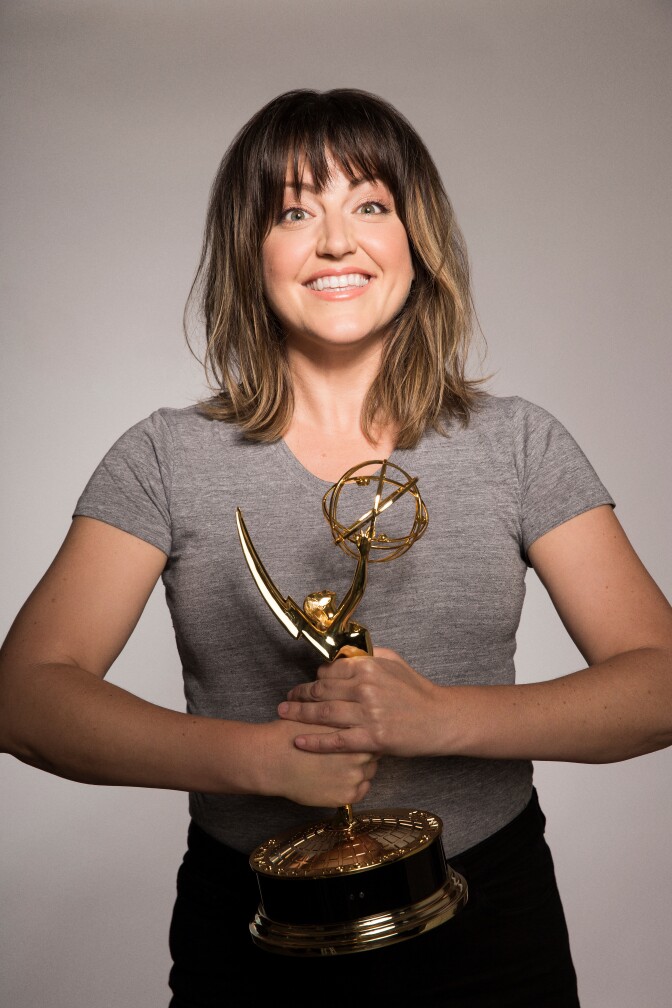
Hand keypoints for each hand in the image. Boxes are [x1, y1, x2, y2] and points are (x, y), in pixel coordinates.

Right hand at [259, 719, 378, 806]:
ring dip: (360, 768)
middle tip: (350, 750)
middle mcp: (360, 756)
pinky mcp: (347, 796)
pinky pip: (361, 790)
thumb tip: (356, 713)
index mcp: (355, 732)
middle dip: (364, 751)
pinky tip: (342, 778)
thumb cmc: (294, 732)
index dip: (364, 733)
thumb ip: (342, 715)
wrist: (274, 759)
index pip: (373, 733)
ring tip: (343, 764)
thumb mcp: (321, 715)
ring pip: (368, 772)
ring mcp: (355, 778)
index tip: (357, 734)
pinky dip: (355, 785)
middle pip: (374, 753)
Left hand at [277, 646, 441, 755]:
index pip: (330, 671)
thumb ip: (367, 655)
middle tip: (286, 699)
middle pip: (321, 691)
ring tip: (283, 715)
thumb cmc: (417, 691)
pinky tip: (298, 741)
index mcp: (369, 667)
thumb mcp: (394, 662)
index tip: (306, 684)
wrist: (440, 719)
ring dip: (299, 714)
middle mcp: (365, 688)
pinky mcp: (372, 738)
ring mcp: (368, 714)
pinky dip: (314, 741)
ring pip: (323, 713)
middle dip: (299, 695)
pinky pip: (336, 740)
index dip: (314, 678)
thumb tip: (343, 655)